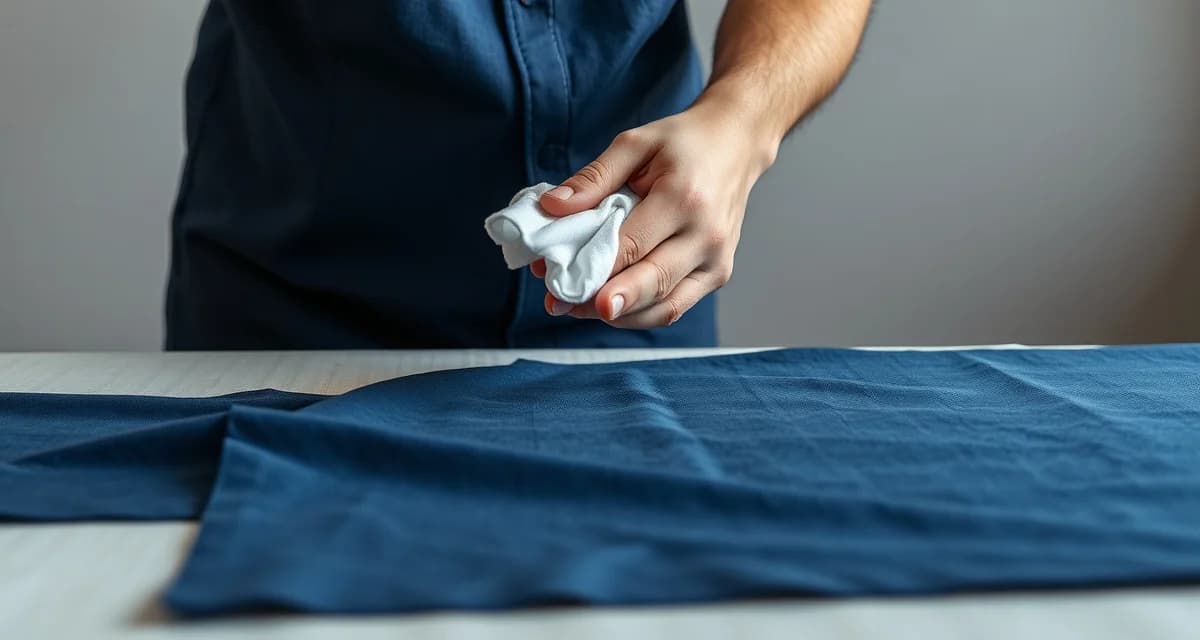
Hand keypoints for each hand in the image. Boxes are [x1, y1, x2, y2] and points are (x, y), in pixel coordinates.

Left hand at [532, 94, 778, 327]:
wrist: (736, 144)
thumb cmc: (684, 143)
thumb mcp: (635, 143)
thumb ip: (593, 178)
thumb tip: (551, 208)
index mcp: (685, 199)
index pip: (632, 246)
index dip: (593, 268)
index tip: (556, 281)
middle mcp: (707, 235)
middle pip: (651, 283)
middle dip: (602, 301)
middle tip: (561, 306)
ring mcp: (718, 260)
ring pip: (664, 307)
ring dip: (619, 314)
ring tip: (577, 307)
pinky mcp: (718, 275)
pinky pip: (675, 306)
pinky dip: (640, 313)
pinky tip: (610, 306)